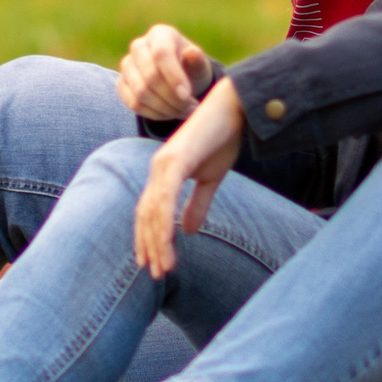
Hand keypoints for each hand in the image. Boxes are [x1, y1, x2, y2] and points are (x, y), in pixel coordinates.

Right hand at [117, 23, 211, 120]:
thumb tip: (191, 53)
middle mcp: (139, 46)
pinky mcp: (122, 84)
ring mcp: (127, 65)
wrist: (178, 81)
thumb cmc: (191, 69)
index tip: (187, 96)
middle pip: (150, 76)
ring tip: (182, 112)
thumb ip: (197, 61)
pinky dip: (153, 113)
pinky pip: (133, 103)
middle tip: (190, 108)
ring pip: (141, 92)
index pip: (161, 53)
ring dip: (165, 108)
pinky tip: (169, 114)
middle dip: (172, 97)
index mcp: (160, 34)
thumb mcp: (200, 66)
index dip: (174, 76)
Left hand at [132, 77, 245, 278]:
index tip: (152, 263)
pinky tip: (167, 241)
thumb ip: (198, 204)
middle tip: (156, 274)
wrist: (235, 108)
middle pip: (146, 214)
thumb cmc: (223, 138)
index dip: (148, 237)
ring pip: (153, 210)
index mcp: (164, 173)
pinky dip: (164, 221)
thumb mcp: (211, 179)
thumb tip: (189, 232)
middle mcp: (158, 168)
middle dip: (149, 246)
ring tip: (163, 267)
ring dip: (157, 241)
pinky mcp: (175, 160)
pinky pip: (165, 197)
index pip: (149, 211)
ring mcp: (164, 163)